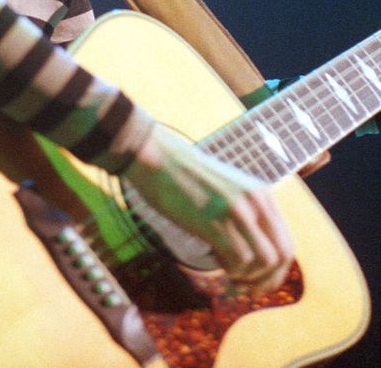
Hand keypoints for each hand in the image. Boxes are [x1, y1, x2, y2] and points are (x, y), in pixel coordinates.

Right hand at [123, 123, 293, 295]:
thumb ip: (246, 211)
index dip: (277, 271)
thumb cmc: (187, 175)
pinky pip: (239, 260)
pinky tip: (218, 264)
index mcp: (262, 194)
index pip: (287, 243)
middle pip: (282, 256)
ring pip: (264, 261)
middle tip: (247, 288)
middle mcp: (256, 203)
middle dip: (268, 280)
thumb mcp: (228, 189)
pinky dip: (232, 271)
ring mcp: (237, 212)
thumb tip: (253, 249)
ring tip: (230, 275)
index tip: (258, 281)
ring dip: (249, 277)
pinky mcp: (216, 222)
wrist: (159, 158)